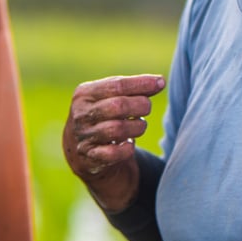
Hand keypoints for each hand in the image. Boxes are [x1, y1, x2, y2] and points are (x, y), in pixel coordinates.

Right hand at [62, 74, 165, 211]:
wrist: (80, 148)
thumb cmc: (103, 116)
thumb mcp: (110, 97)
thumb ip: (133, 89)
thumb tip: (159, 82)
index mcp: (85, 94)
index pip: (117, 85)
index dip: (141, 84)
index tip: (161, 83)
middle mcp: (81, 114)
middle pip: (118, 106)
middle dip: (140, 105)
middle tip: (147, 107)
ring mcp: (84, 137)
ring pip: (117, 129)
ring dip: (137, 127)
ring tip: (140, 125)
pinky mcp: (90, 158)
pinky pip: (113, 154)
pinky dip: (127, 149)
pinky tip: (130, 143)